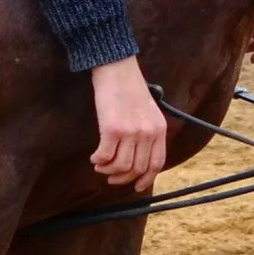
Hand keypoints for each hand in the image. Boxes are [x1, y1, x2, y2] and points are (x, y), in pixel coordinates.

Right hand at [89, 57, 166, 192]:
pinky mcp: (112, 129)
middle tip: (111, 177)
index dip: (145, 179)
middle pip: (137, 168)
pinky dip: (98, 160)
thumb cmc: (128, 88)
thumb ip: (148, 132)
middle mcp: (148, 133)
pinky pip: (105, 156)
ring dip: (108, 170)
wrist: (116, 68)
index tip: (136, 186)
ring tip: (100, 166)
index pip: (156, 164)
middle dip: (122, 178)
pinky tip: (94, 157)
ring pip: (121, 166)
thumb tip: (138, 158)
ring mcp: (131, 132)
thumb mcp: (148, 110)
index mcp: (159, 129)